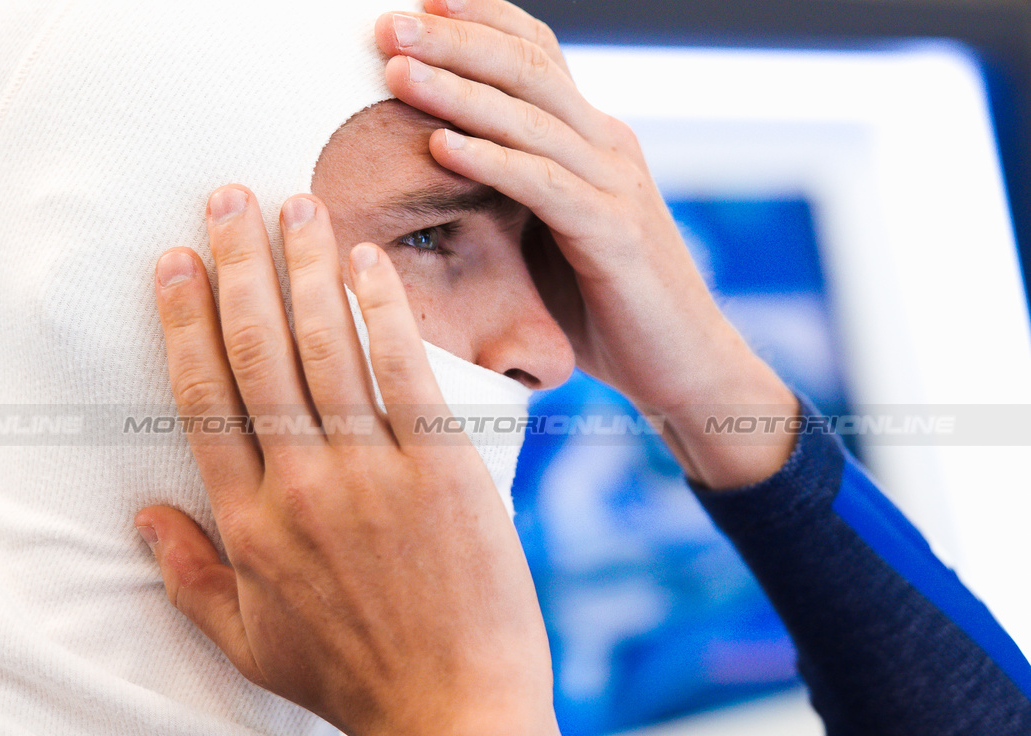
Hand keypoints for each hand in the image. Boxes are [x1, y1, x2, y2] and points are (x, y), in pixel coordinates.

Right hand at [135, 186, 567, 735]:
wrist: (454, 710)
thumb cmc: (352, 679)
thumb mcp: (248, 644)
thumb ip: (189, 578)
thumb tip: (141, 519)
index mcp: (249, 525)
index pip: (203, 400)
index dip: (184, 321)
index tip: (174, 263)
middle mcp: (300, 486)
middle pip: (256, 355)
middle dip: (235, 268)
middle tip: (225, 199)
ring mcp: (372, 474)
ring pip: (324, 349)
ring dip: (303, 268)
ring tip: (291, 204)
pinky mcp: (441, 470)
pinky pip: (405, 373)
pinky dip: (382, 311)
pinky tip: (365, 261)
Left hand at [376, 0, 798, 487]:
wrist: (681, 365)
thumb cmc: (602, 303)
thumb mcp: (548, 233)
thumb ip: (510, 192)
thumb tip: (432, 169)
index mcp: (591, 137)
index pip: (536, 54)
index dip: (480, 20)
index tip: (416, 3)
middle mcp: (607, 145)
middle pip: (528, 67)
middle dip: (455, 39)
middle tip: (389, 24)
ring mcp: (616, 185)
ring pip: (530, 118)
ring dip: (458, 90)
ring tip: (396, 71)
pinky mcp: (614, 234)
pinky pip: (544, 185)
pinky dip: (491, 161)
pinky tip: (441, 146)